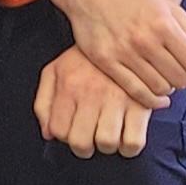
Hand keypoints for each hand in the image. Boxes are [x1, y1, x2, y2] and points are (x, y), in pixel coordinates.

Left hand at [35, 46, 154, 156]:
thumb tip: (48, 133)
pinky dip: (129, 148)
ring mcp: (117, 99)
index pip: (59, 130)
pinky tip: (126, 138)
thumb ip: (44, 102)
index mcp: (68, 86)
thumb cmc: (85, 59)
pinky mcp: (141, 104)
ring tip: (108, 136)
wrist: (123, 36)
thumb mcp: (55, 71)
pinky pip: (134, 141)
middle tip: (90, 140)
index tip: (73, 133)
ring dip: (107, 147)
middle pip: (81, 142)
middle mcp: (91, 94)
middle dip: (84, 148)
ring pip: (107, 143)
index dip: (65, 138)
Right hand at [54, 0, 185, 102]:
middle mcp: (144, 39)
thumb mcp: (172, 12)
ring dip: (168, 88)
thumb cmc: (135, 0)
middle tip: (178, 72)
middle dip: (185, 79)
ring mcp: (123, 52)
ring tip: (164, 78)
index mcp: (164, 24)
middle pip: (181, 80)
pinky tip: (156, 95)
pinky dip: (151, 99)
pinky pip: (136, 92)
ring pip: (160, 88)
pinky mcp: (106, 61)